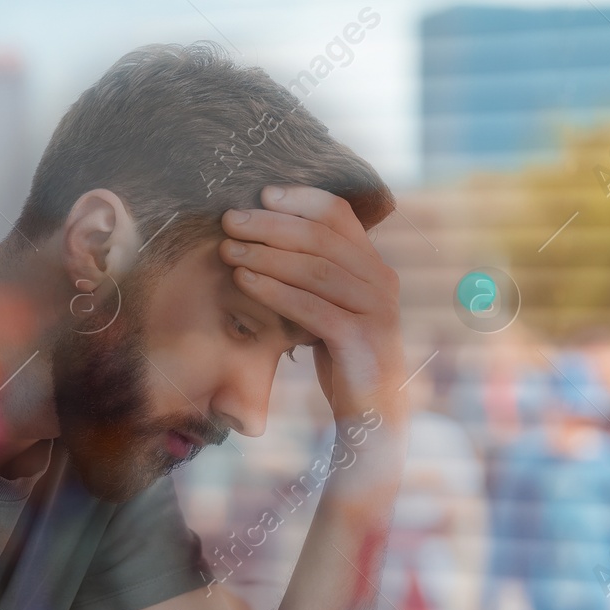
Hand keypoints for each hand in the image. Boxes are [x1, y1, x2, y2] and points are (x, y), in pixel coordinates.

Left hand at [220, 186, 402, 425]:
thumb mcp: (333, 307)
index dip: (300, 199)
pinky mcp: (359, 337)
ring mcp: (374, 308)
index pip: (339, 215)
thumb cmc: (343, 358)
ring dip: (265, 255)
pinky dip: (273, 291)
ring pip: (314, 269)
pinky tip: (243, 281)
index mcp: (374, 266)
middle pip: (321, 237)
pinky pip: (310, 306)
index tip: (262, 195)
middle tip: (231, 220)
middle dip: (271, 225)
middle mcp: (381, 280)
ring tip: (228, 250)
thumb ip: (318, 275)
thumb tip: (270, 238)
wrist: (371, 414)